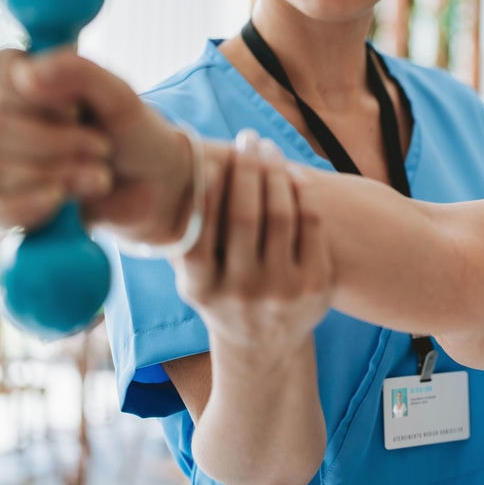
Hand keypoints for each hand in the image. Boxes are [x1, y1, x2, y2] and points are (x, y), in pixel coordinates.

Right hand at [0, 48, 190, 243]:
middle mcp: (6, 121)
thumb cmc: (134, 135)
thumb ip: (79, 74)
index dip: (26, 84)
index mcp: (30, 84)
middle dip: (58, 141)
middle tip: (102, 145)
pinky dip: (30, 206)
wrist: (157, 188)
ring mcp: (2, 165)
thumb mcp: (120, 97)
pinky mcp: (8, 208)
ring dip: (59, 174)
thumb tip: (26, 74)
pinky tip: (61, 201)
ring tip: (99, 175)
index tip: (70, 99)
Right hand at [178, 130, 331, 352]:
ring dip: (275, 173)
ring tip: (268, 148)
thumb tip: (167, 181)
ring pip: (281, 216)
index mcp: (201, 290)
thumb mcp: (195, 280)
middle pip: (246, 217)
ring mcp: (282, 291)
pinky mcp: (316, 286)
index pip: (199, 236)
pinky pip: (311, 226)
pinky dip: (302, 193)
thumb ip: (183, 240)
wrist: (264, 346)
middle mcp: (241, 293)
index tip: (212, 161)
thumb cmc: (222, 297)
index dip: (206, 195)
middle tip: (246, 138)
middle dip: (247, 169)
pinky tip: (294, 174)